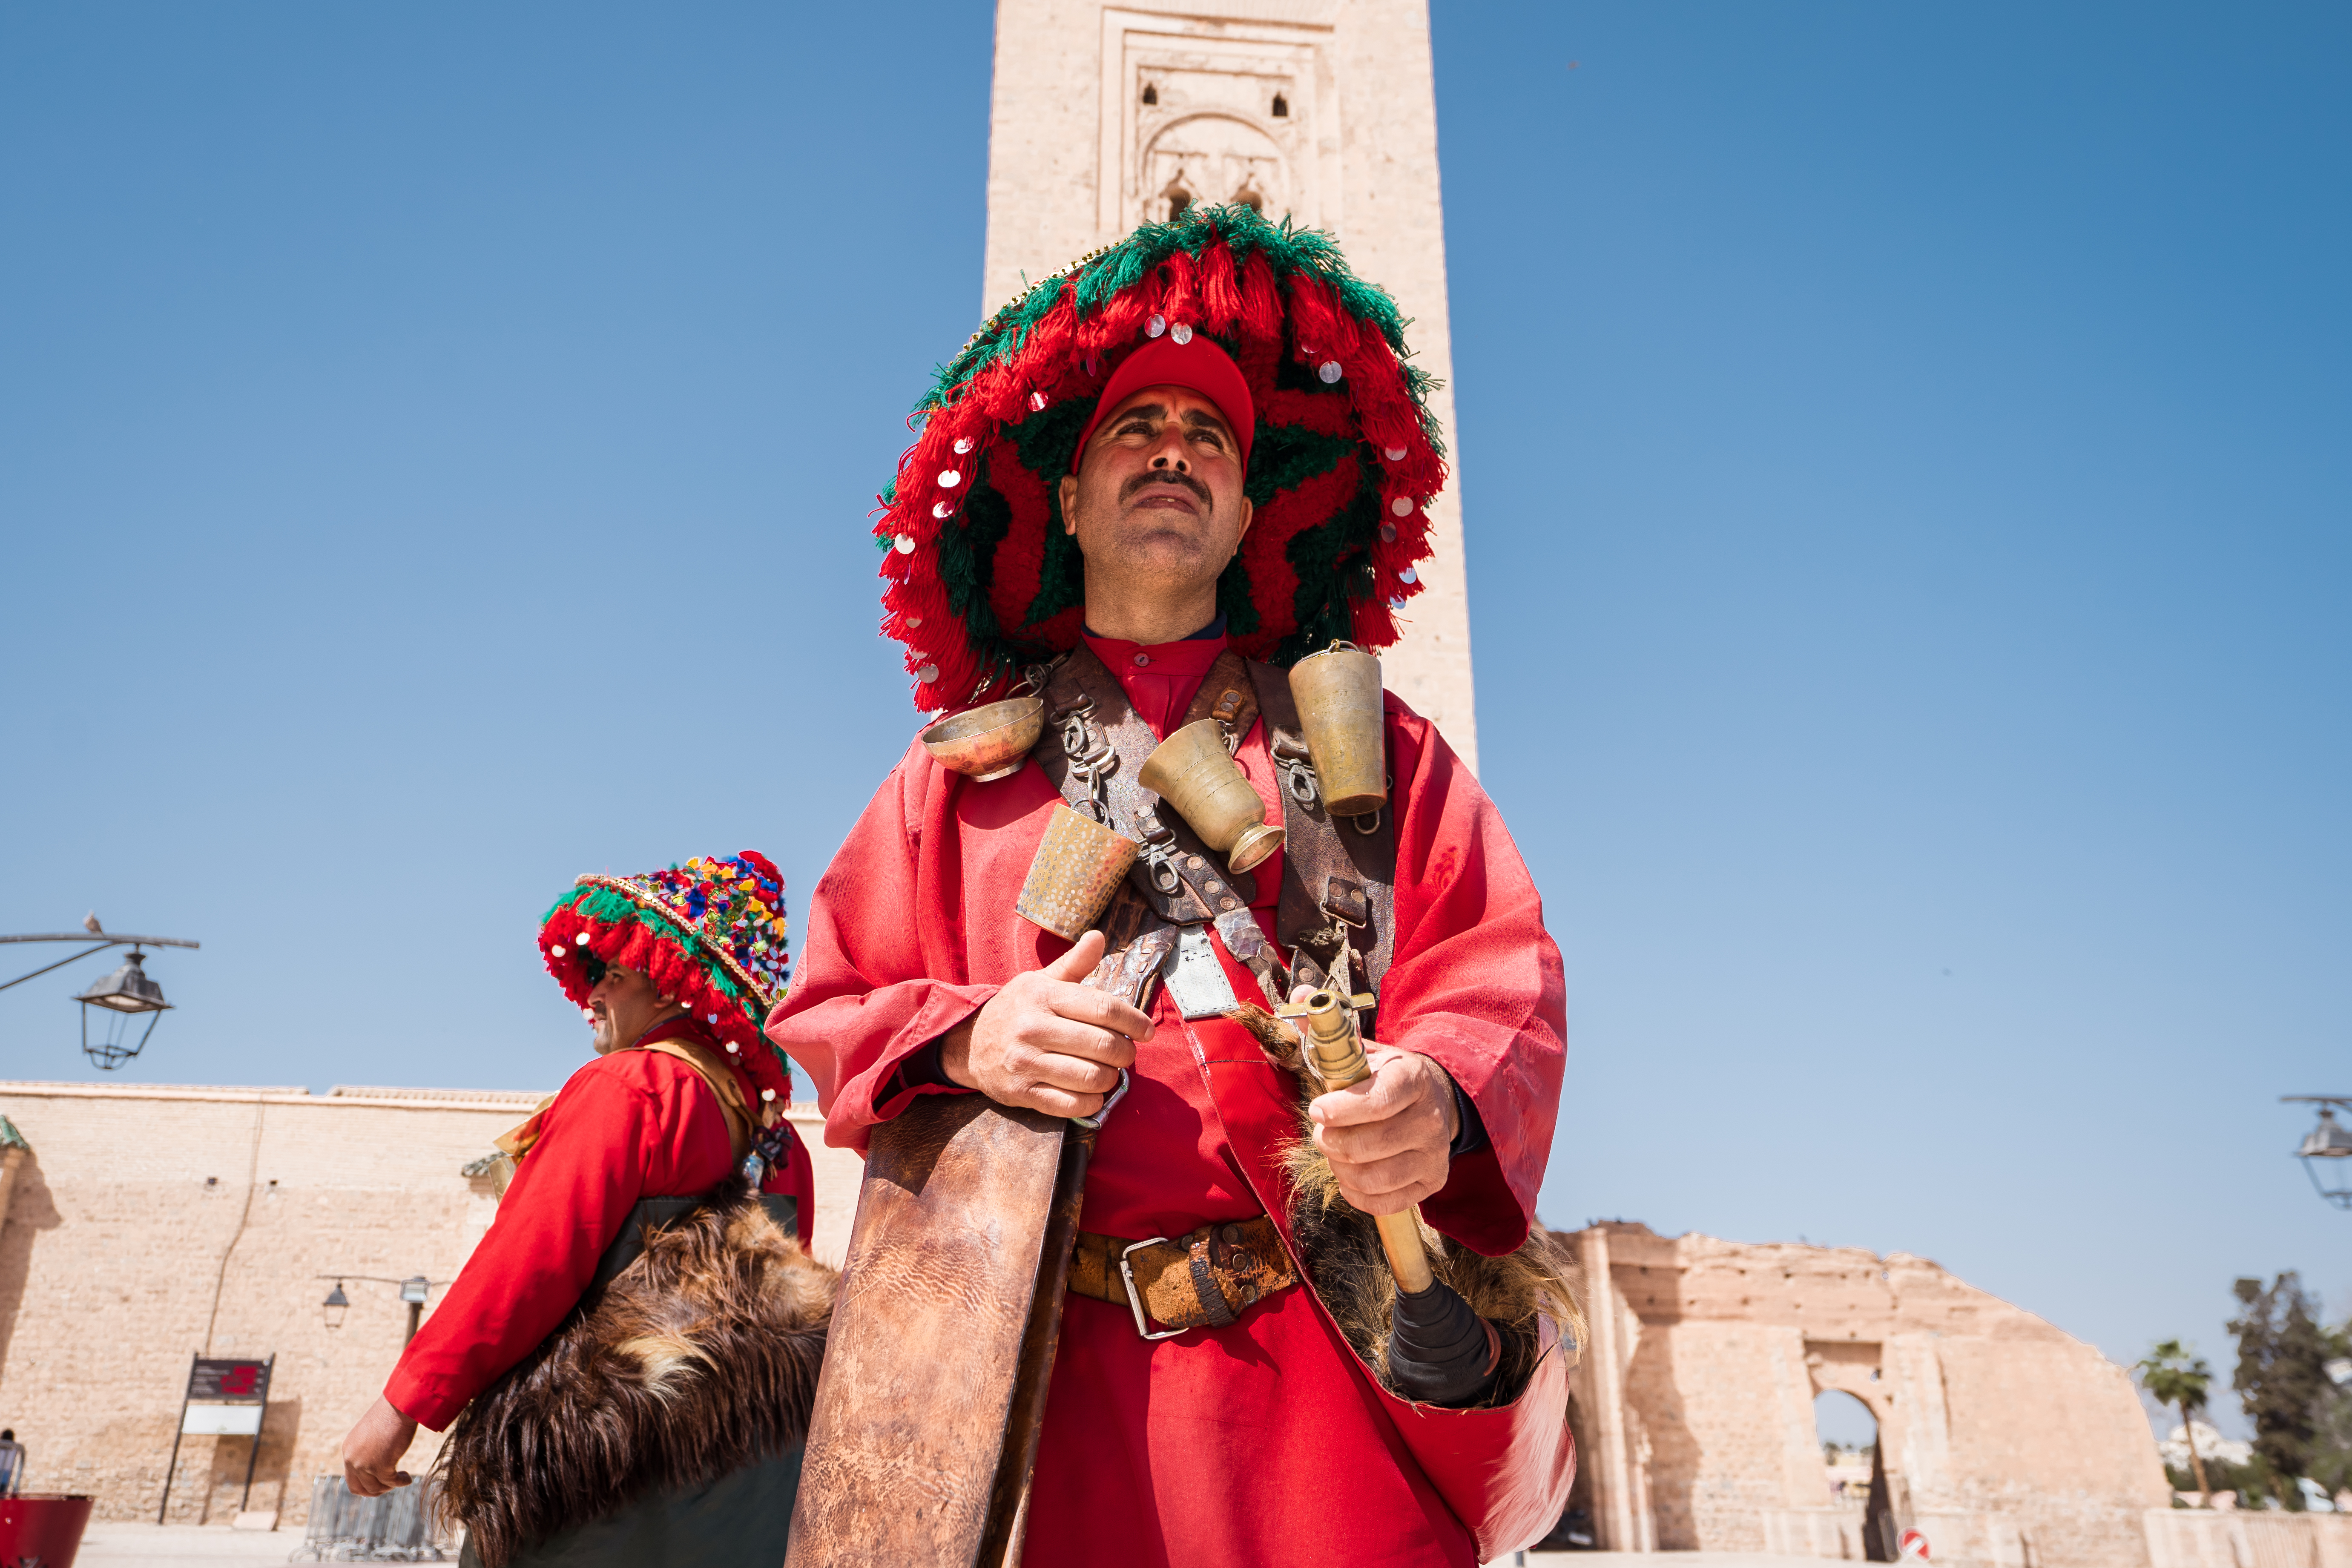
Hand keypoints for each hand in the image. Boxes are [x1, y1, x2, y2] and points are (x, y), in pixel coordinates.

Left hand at [341, 1396, 417, 1496]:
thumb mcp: (372, 1434)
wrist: (399, 1405)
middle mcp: (352, 1458)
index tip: (382, 1480)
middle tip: (390, 1484)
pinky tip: (408, 1478)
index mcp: (348, 1450)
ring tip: (401, 1478)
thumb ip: (369, 1450)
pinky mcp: (380, 1466)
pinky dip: (401, 1482)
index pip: (352, 1478)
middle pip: (359, 1488)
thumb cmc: (390, 1414)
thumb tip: (377, 1465)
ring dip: (389, 1487)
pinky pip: (391, 1482)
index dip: (367, 1484)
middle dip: (375, 1491)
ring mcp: (364, 1464)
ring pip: (375, 1488)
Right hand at [940, 930, 1153, 1117]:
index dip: (1134, 1021)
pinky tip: (1093, 1092)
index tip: (1147, 1031)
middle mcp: (1033, 1028)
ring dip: (1110, 1078)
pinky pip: (1071, 1105)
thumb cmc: (1016, 1010)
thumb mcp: (1040, 981)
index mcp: (1043, 996)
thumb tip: (1098, 936)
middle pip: (1102, 1045)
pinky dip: (1091, 1102)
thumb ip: (1074, 963)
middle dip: (1125, 1053)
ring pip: (1091, 1077)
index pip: (1103, 1008)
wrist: (968, 1044)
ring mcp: (1026, 1063)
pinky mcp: (1022, 1093)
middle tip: (1127, 1053)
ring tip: (1109, 1071)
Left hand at [1306, 1025, 1460, 1215]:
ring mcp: (1434, 1155)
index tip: (1317, 1109)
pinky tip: (1350, 1173)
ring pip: (1372, 1178)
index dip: (1341, 1110)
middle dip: (1331, 1141)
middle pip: (1367, 1146)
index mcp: (1411, 1078)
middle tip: (1322, 1130)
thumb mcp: (1361, 1051)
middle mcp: (1430, 1119)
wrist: (1434, 1099)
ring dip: (1340, 1167)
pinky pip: (1382, 1202)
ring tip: (1335, 1150)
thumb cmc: (1384, 1077)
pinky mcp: (1431, 1183)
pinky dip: (1355, 1192)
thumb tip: (1299, 998)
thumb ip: (1325, 1029)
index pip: (1379, 1100)